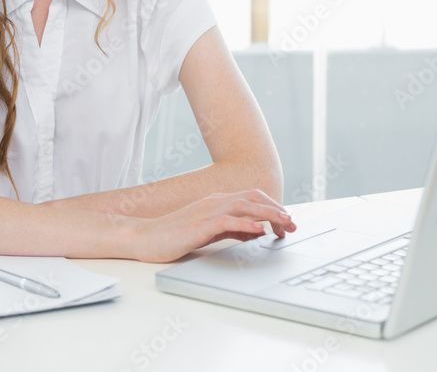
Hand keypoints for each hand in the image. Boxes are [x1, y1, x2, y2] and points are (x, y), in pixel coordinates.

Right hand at [127, 189, 296, 262]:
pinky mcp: (198, 226)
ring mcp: (206, 212)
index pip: (252, 198)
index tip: (286, 222)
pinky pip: (227, 222)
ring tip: (285, 223)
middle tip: (293, 224)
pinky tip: (259, 230)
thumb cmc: (173, 235)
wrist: (143, 237)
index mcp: (216, 202)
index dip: (272, 207)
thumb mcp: (208, 232)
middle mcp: (214, 202)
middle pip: (253, 198)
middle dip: (276, 210)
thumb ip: (232, 230)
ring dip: (268, 215)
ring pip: (244, 207)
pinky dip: (246, 225)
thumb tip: (256, 233)